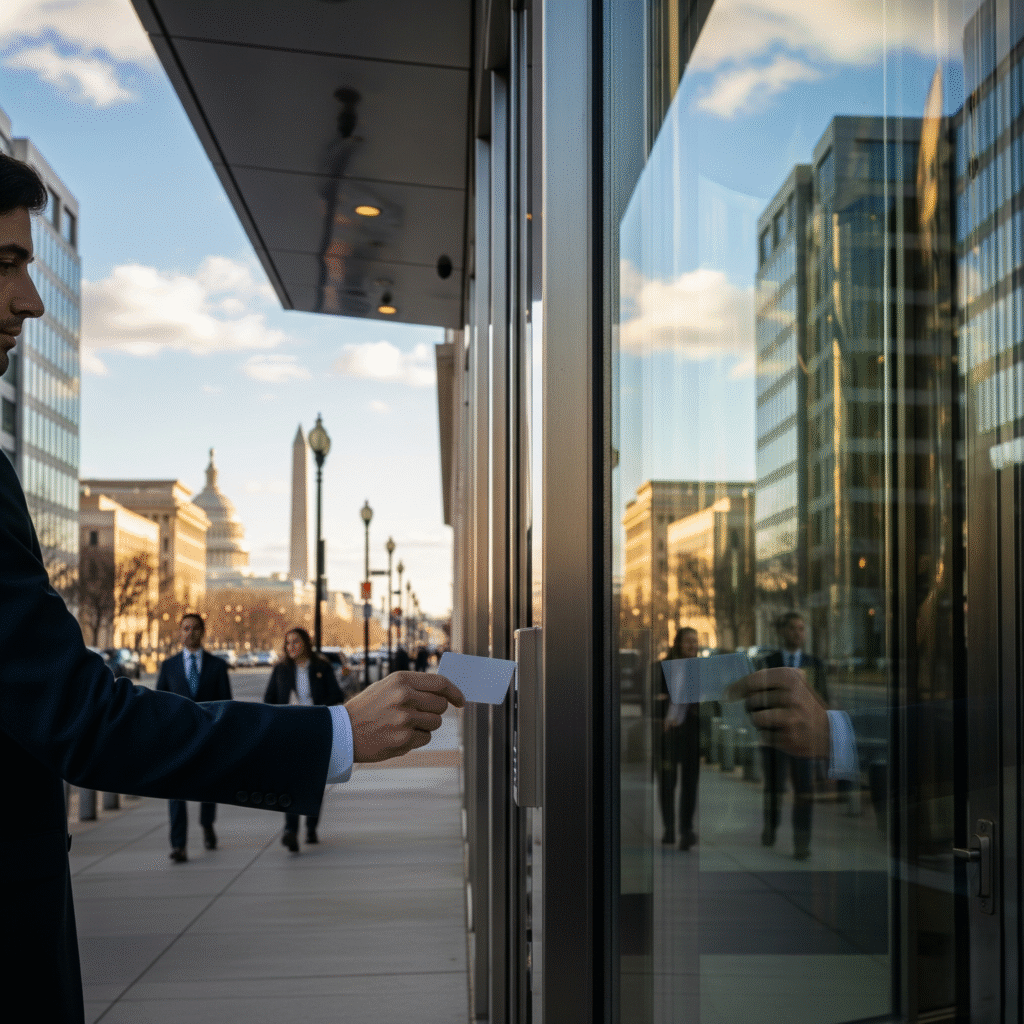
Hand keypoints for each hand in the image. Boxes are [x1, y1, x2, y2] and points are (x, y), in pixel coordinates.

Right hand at [345, 671, 464, 762]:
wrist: (343, 732)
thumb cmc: (367, 708)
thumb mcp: (386, 687)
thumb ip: (413, 686)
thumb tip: (443, 690)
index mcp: (401, 680)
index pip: (440, 683)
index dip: (454, 692)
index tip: (460, 700)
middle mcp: (404, 696)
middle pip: (441, 705)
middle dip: (435, 711)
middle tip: (419, 714)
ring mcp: (405, 719)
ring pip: (435, 723)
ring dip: (425, 725)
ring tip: (403, 725)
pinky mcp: (404, 739)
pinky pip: (425, 738)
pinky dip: (417, 738)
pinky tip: (398, 735)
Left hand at [727, 668, 829, 758]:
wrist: (828, 733)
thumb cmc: (803, 706)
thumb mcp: (793, 685)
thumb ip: (768, 682)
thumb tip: (732, 688)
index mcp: (791, 678)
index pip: (755, 680)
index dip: (738, 687)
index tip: (728, 693)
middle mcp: (792, 695)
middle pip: (752, 700)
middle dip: (750, 706)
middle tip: (758, 708)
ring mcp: (792, 717)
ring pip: (755, 718)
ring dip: (757, 721)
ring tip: (770, 721)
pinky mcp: (789, 736)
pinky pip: (763, 735)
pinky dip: (767, 735)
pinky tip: (780, 732)